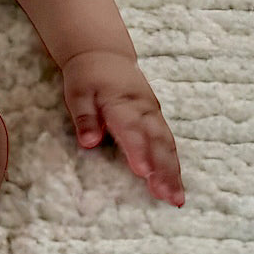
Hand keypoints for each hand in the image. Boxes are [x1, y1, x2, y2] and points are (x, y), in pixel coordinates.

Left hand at [62, 51, 184, 206]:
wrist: (104, 55)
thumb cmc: (87, 78)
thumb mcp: (77, 93)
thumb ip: (84, 118)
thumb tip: (88, 143)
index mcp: (121, 103)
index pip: (131, 129)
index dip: (138, 150)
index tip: (142, 172)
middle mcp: (143, 110)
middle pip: (156, 141)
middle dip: (162, 170)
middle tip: (166, 196)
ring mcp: (154, 115)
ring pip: (167, 145)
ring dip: (172, 172)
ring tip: (176, 199)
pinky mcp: (157, 119)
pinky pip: (169, 144)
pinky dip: (174, 165)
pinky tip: (176, 186)